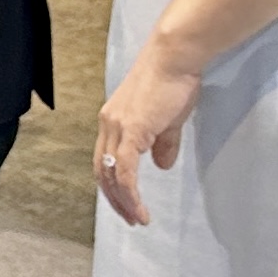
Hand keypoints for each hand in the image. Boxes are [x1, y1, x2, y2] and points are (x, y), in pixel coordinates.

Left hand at [94, 38, 204, 225]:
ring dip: (123, 201)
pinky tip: (140, 207)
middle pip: (103, 170)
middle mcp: (109, 124)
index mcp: (113, 120)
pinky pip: (125, 170)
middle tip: (130, 218)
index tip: (127, 204)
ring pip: (112, 174)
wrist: (174, 58)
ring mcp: (117, 126)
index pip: (105, 159)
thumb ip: (162, 142)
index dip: (113, 184)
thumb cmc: (173, 82)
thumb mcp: (167, 119)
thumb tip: (161, 165)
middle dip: (114, 199)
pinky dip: (130, 193)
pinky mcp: (132, 130)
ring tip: (137, 218)